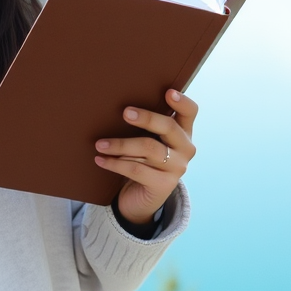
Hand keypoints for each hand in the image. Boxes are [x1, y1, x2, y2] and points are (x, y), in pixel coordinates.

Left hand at [94, 89, 197, 225]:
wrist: (141, 197)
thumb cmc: (142, 159)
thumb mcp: (148, 138)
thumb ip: (146, 124)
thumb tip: (121, 106)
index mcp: (183, 132)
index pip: (190, 112)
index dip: (181, 101)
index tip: (168, 92)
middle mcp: (185, 148)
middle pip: (168, 126)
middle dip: (146, 118)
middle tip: (125, 113)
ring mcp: (177, 168)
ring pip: (148, 148)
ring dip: (121, 144)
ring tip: (100, 144)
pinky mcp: (164, 185)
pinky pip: (136, 169)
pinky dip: (115, 163)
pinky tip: (101, 159)